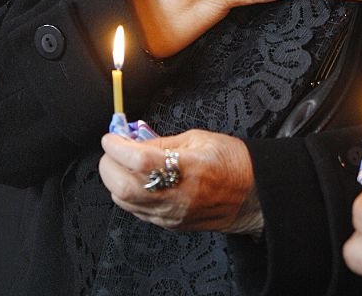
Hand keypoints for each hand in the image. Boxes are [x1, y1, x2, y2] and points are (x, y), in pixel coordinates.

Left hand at [99, 130, 261, 234]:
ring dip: (114, 180)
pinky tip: (134, 180)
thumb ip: (162, 141)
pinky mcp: (171, 225)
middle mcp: (176, 196)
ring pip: (125, 202)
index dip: (117, 147)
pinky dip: (127, 195)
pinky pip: (137, 212)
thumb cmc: (231, 162)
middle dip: (109, 165)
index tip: (110, 136)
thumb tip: (134, 140)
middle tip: (111, 149)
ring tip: (121, 163)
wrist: (252, 194)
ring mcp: (171, 214)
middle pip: (124, 186)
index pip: (138, 160)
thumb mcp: (197, 137)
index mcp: (186, 168)